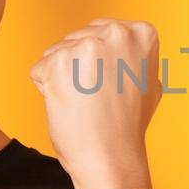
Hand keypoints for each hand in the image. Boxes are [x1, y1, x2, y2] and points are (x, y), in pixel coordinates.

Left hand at [29, 18, 160, 183]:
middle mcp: (116, 33)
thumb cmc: (129, 125)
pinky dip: (48, 89)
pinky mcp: (59, 63)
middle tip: (98, 98)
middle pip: (77, 38)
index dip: (101, 63)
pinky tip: (69, 106)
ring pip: (57, 53)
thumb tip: (128, 44)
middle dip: (79, 67)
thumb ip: (135, 56)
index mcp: (141, 33)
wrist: (112, 157)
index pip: (101, 32)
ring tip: (84, 103)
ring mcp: (87, 46)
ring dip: (63, 78)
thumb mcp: (148, 81)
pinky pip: (40, 70)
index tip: (114, 85)